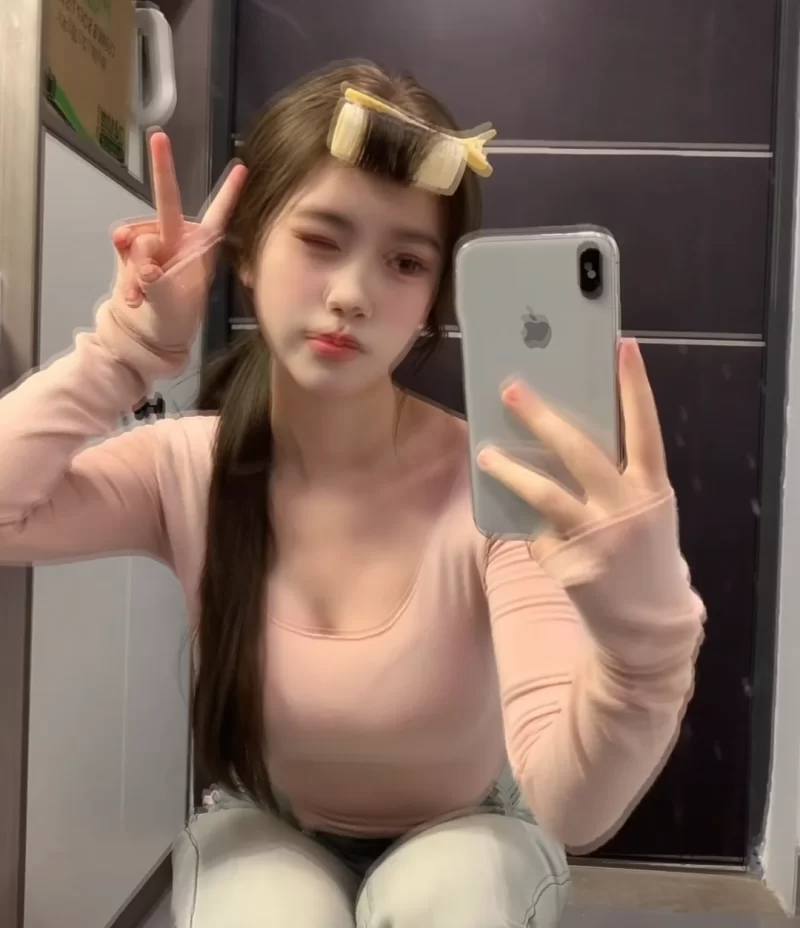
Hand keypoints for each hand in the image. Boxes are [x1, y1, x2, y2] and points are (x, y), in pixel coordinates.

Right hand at [109, 130, 246, 348]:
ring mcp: (153, 242)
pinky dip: (124, 270)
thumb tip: (139, 259)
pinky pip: (122, 246)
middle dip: (163, 170)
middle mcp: (177, 238)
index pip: (217, 216)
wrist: (146, 336)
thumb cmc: (172, 320)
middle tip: (159, 138)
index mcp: (200, 248)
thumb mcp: (170, 303)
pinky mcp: (131, 250)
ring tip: (141, 297)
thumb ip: (153, 279)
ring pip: (139, 236)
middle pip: (166, 202)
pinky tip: (131, 293)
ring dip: (134, 268)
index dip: (229, 192)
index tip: (243, 167)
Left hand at [476, 338, 669, 559]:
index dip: (635, 386)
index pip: (644, 428)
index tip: (621, 346)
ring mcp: (596, 539)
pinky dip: (534, 534)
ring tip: (484, 453)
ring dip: (510, 470)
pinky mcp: (570, 565)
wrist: (649, 627)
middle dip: (542, 416)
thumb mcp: (645, 512)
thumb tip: (564, 440)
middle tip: (511, 389)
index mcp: (652, 490)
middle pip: (579, 451)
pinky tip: (539, 541)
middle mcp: (626, 510)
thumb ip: (617, 479)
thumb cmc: (644, 556)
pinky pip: (538, 537)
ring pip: (545, 494)